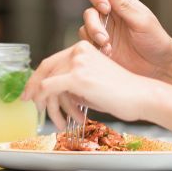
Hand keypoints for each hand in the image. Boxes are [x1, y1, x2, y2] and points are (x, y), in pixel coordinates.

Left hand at [23, 41, 159, 131]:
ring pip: (47, 84)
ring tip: (59, 122)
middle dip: (35, 90)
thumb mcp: (91, 83)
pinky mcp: (77, 77)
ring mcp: (77, 63)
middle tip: (30, 104)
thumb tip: (51, 93)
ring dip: (50, 106)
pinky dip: (49, 104)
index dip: (36, 78)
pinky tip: (59, 118)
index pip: (51, 61)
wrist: (141, 96)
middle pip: (45, 70)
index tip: (30, 91)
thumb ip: (72, 83)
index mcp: (82, 48)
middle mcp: (78, 51)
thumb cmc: (121, 94)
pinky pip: (50, 89)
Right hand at [79, 0, 171, 80]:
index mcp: (119, 3)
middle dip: (93, 25)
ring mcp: (103, 32)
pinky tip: (109, 54)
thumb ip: (124, 5)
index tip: (105, 9)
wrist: (158, 66)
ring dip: (94, 38)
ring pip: (85, 29)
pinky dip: (95, 48)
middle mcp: (108, 15)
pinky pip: (88, 44)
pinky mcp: (100, 47)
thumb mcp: (141, 21)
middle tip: (104, 39)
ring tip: (108, 48)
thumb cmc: (155, 40)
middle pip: (89, 13)